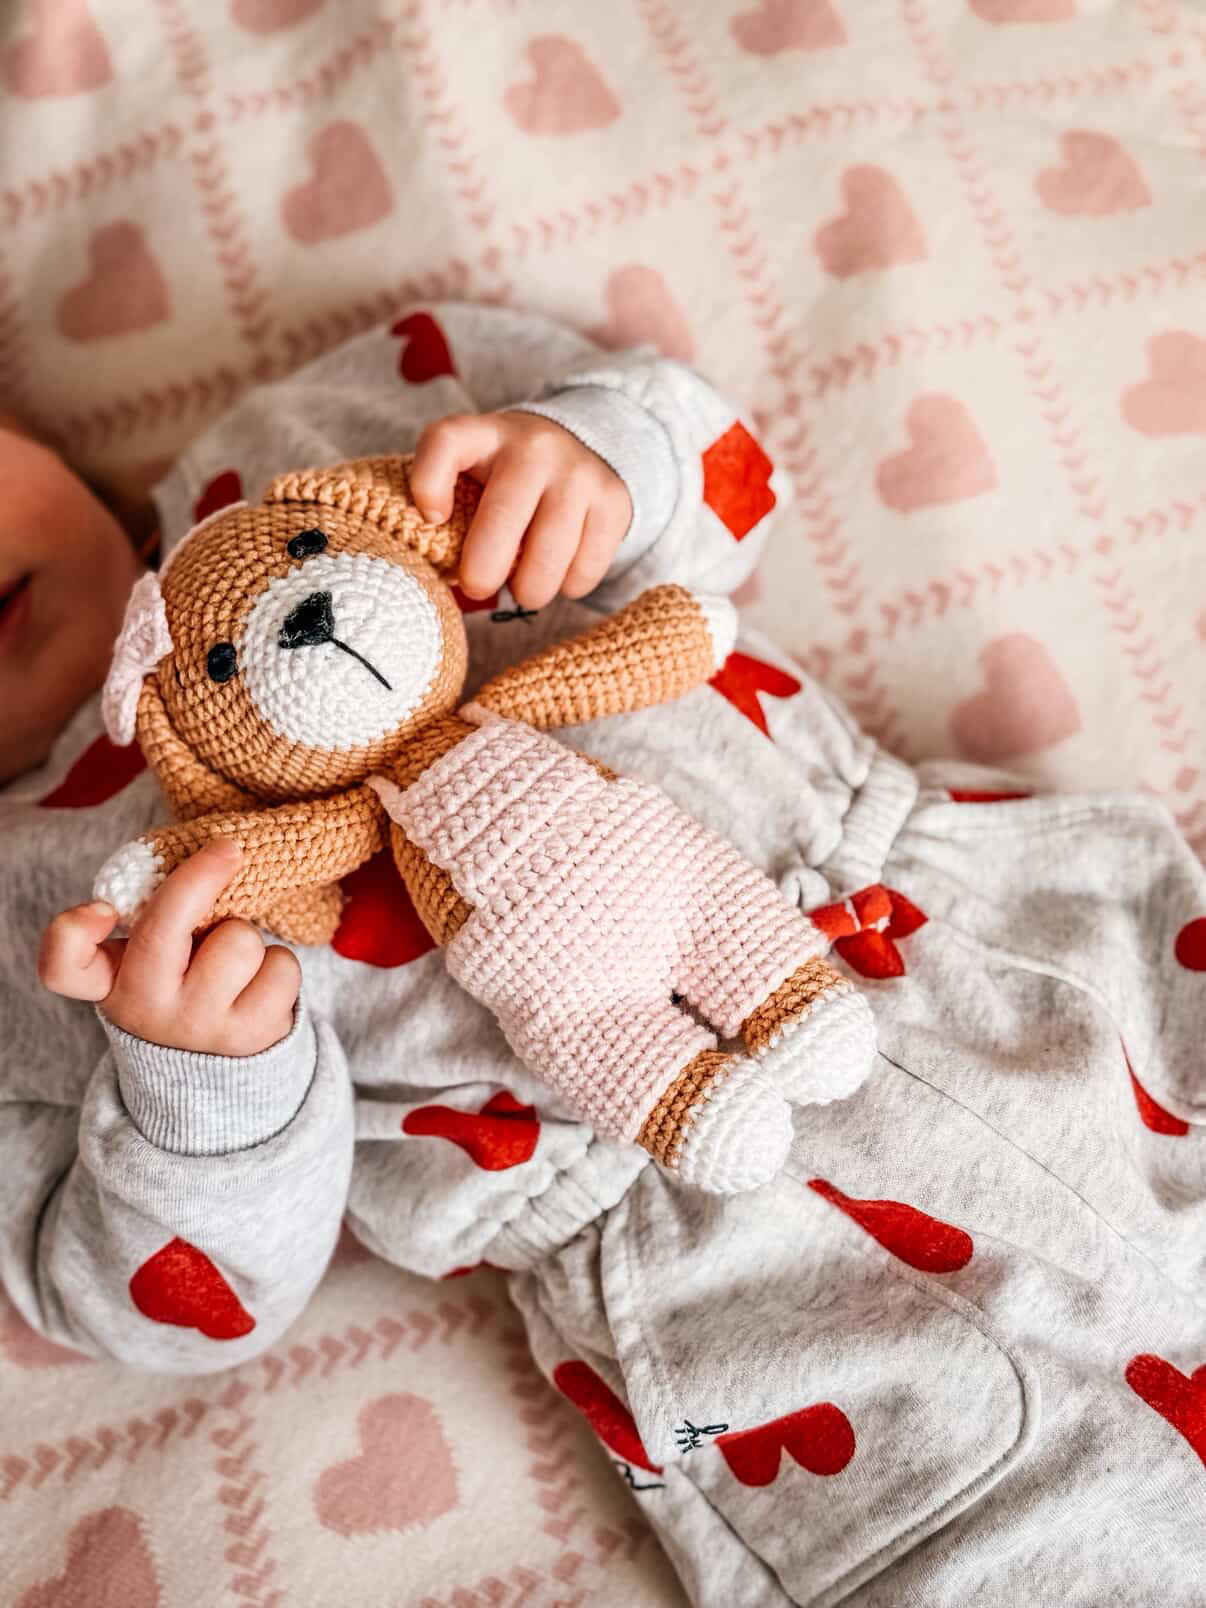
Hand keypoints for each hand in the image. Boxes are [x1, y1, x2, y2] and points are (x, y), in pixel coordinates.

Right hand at [39, 839, 300, 1057]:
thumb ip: (155, 913)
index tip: (102, 908)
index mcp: (110, 981)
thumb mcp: (150, 955)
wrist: (214, 1066)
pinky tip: (260, 984)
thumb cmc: (182, 981)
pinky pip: (281, 968)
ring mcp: (198, 1026)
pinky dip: (278, 965)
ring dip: (248, 936)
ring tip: (236, 959)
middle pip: (168, 927)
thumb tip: (210, 856)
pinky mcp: (250, 1037)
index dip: (74, 931)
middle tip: (228, 851)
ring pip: (240, 940)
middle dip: (204, 877)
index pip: (65, 965)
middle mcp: (146, 1008)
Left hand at [409, 410, 632, 608]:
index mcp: (485, 435)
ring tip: (524, 590)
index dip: (428, 482)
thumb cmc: (508, 477)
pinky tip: (559, 573)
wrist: (584, 447)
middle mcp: (534, 447)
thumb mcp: (474, 469)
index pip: (446, 441)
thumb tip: (442, 569)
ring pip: (549, 553)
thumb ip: (451, 502)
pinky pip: (585, 567)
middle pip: (502, 517)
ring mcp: (578, 472)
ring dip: (530, 589)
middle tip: (478, 587)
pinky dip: (568, 585)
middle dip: (484, 570)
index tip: (433, 518)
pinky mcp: (612, 501)